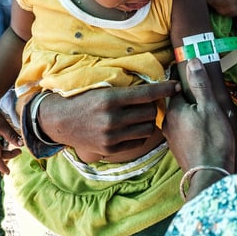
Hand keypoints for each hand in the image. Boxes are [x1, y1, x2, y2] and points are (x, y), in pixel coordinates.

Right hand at [37, 81, 177, 157]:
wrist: (59, 120)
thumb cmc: (82, 99)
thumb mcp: (102, 89)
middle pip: (150, 112)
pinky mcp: (110, 150)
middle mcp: (112, 119)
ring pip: (147, 128)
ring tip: (140, 116)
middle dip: (153, 106)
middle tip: (148, 103)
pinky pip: (138, 142)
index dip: (165, 89)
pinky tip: (132, 128)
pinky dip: (139, 134)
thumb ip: (126, 90)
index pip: (146, 94)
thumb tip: (154, 89)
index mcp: (111, 99)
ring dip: (147, 121)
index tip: (176, 85)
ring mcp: (111, 136)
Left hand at [163, 58, 235, 175]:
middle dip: (191, 98)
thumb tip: (192, 60)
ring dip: (192, 114)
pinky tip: (205, 132)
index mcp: (172, 109)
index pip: (176, 86)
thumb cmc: (212, 141)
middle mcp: (167, 122)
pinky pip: (184, 130)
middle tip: (209, 99)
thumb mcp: (210, 108)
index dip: (188, 80)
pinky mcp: (178, 149)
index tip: (199, 78)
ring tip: (209, 116)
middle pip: (178, 102)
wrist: (210, 176)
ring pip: (181, 117)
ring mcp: (171, 138)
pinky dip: (193, 127)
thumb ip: (200, 84)